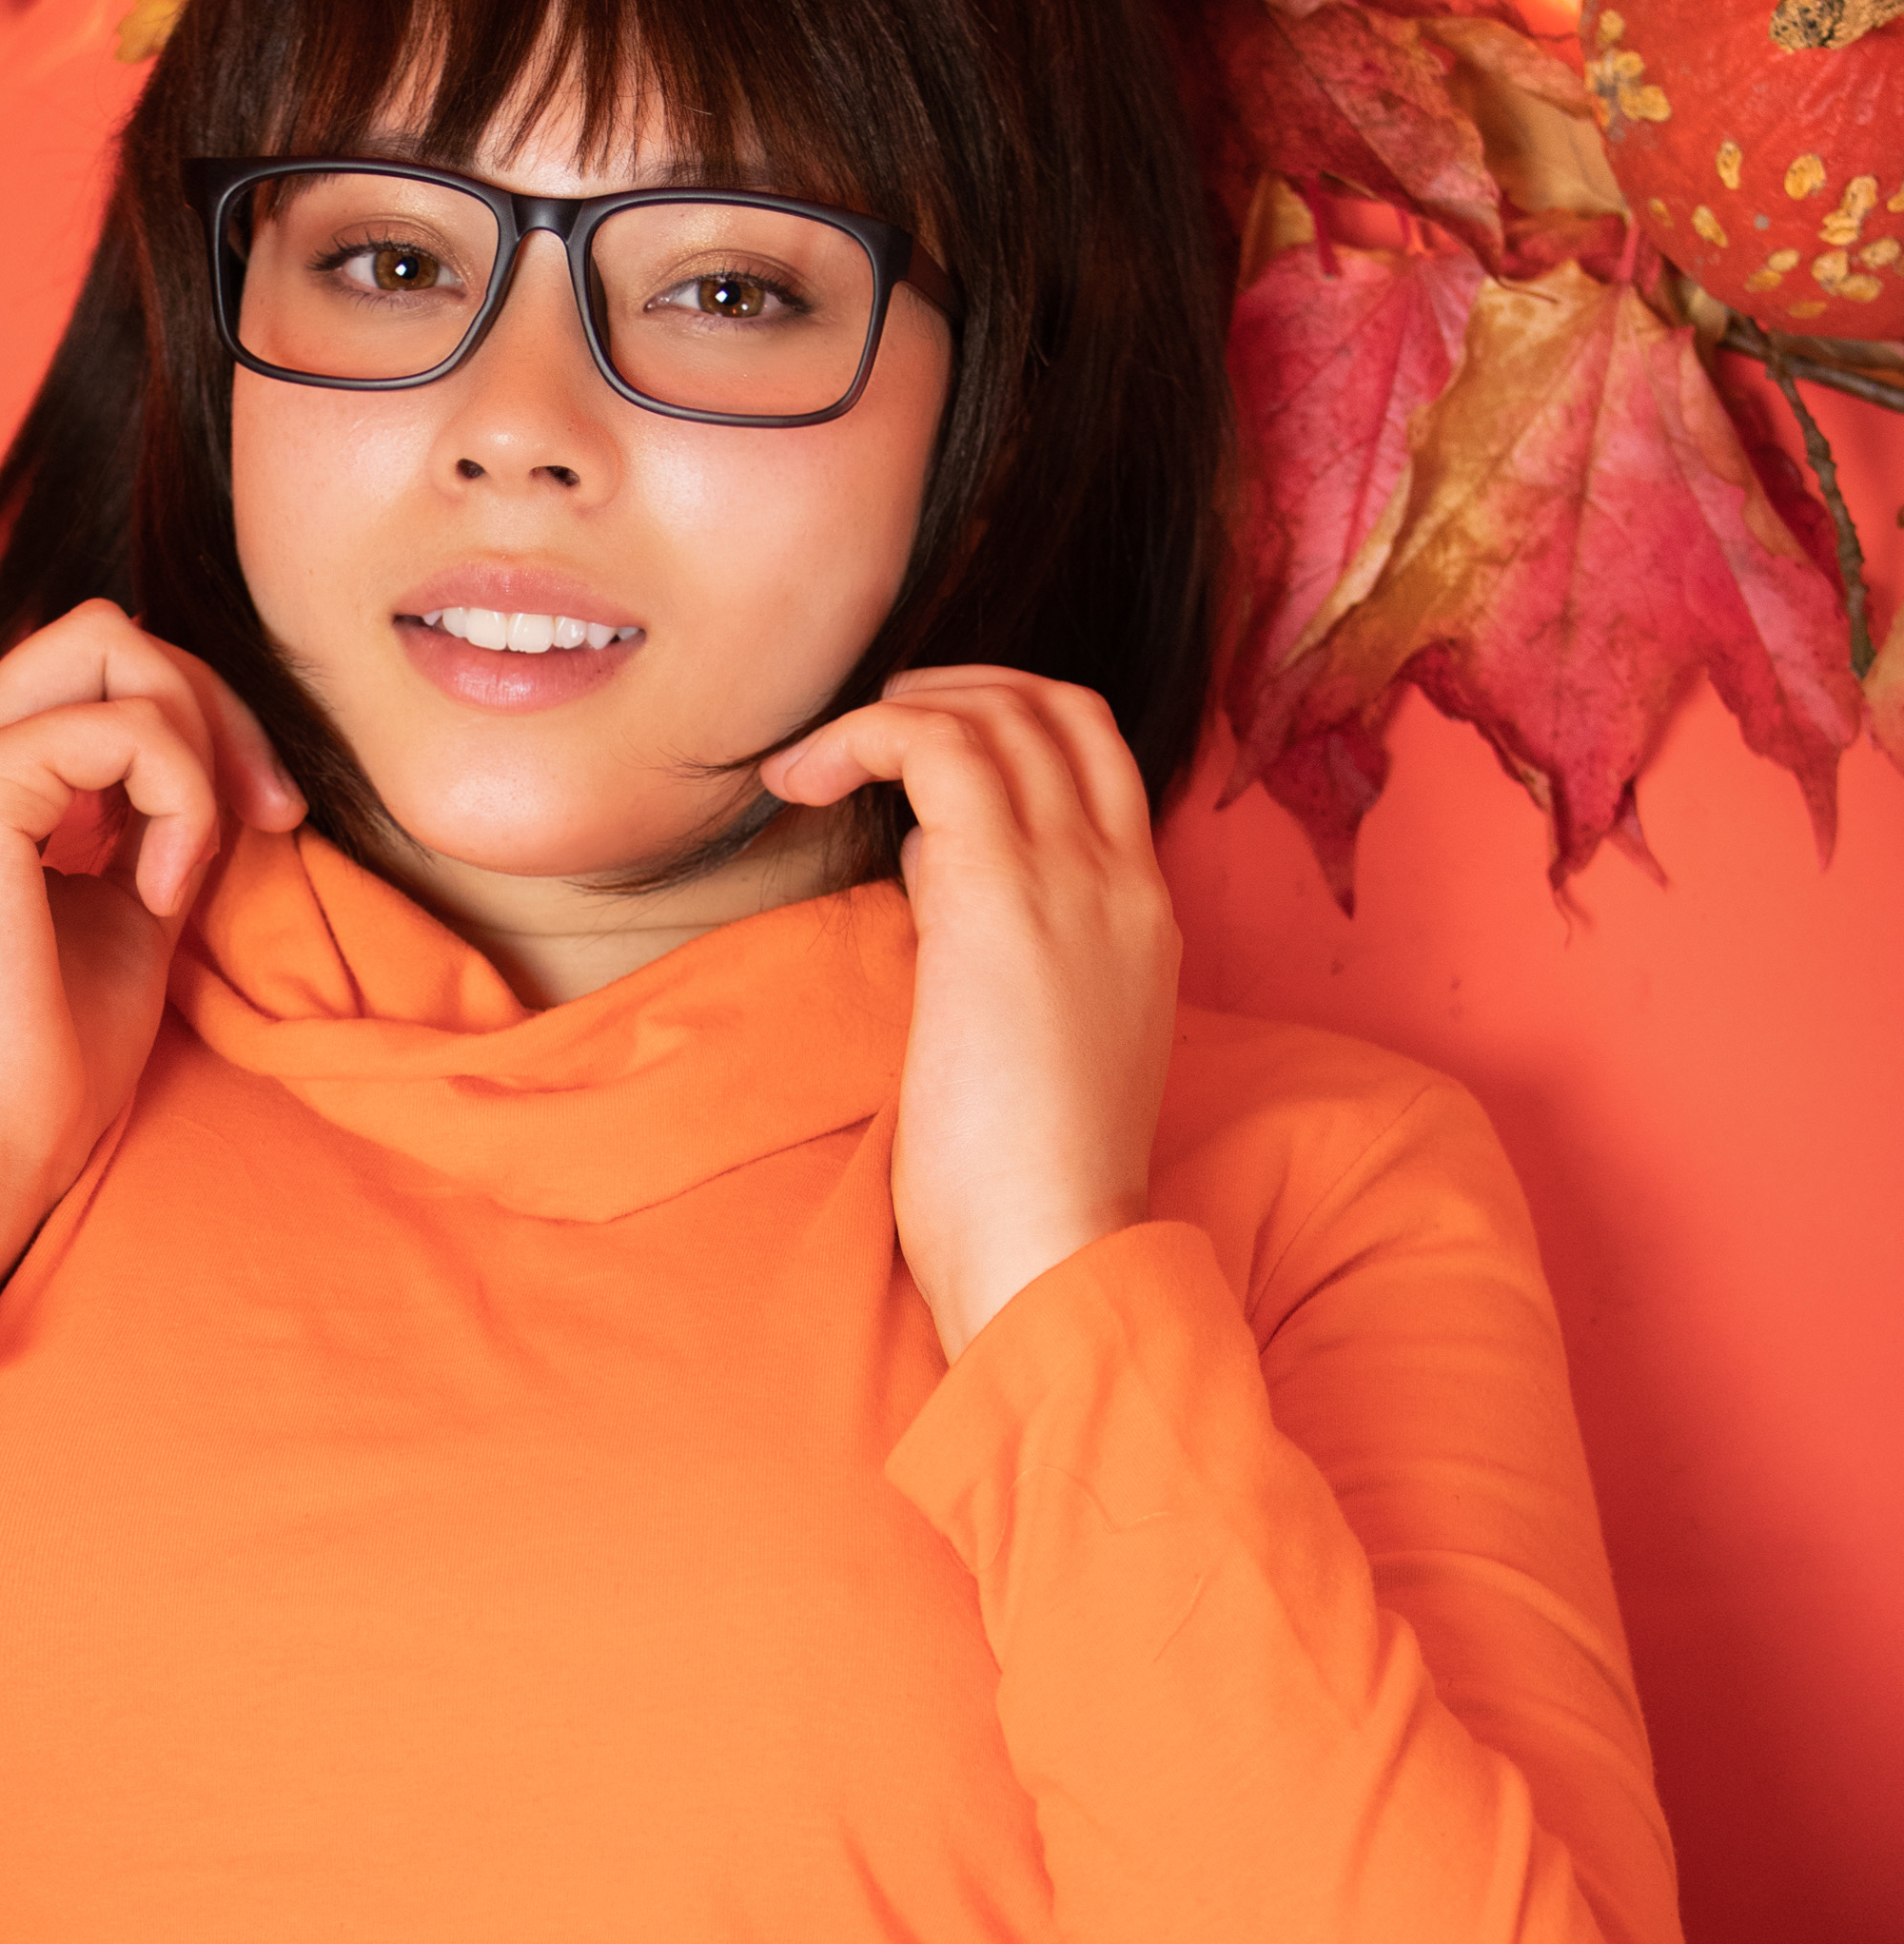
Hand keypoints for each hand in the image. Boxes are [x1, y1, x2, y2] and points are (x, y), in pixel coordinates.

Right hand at [0, 605, 301, 1318]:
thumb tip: (226, 771)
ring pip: (109, 647)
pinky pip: (121, 728)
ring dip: (196, 747)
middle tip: (268, 815)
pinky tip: (163, 891)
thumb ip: (157, 827)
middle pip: (102, 634)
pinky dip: (178, 798)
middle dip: (212, 704)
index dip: (201, 723)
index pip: (96, 675)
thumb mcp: (128, 917)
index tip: (267, 819)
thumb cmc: (40, 1068)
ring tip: (190, 869)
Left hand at [762, 669, 1180, 1361]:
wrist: (1053, 1250)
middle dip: (956, 693)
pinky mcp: (1000, 896)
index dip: (1006, 729)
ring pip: (999, 712)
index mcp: (1142, 917)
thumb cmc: (1025, 1181)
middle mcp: (1123, 879)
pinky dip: (861, 736)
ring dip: (896, 710)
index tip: (918, 767)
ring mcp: (1073, 880)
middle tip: (865, 736)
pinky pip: (934, 747)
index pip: (1094, 757)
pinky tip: (801, 780)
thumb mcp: (1033, 1035)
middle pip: (1059, 707)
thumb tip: (934, 858)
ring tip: (818, 759)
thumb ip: (999, 933)